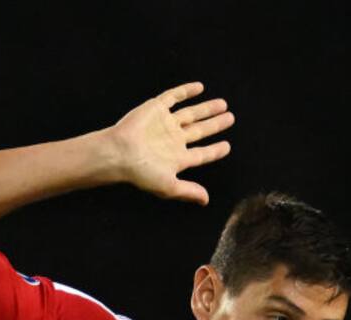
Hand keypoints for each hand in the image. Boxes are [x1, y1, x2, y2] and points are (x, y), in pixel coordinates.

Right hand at [105, 82, 233, 203]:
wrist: (120, 152)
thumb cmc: (142, 172)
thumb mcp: (169, 186)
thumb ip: (188, 191)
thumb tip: (206, 201)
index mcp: (177, 158)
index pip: (201, 154)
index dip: (215, 151)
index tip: (227, 146)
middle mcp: (173, 139)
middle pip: (200, 131)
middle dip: (215, 125)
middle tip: (230, 118)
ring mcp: (165, 123)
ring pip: (191, 113)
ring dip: (207, 109)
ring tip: (223, 105)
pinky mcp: (156, 108)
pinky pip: (173, 97)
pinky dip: (186, 91)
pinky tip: (199, 87)